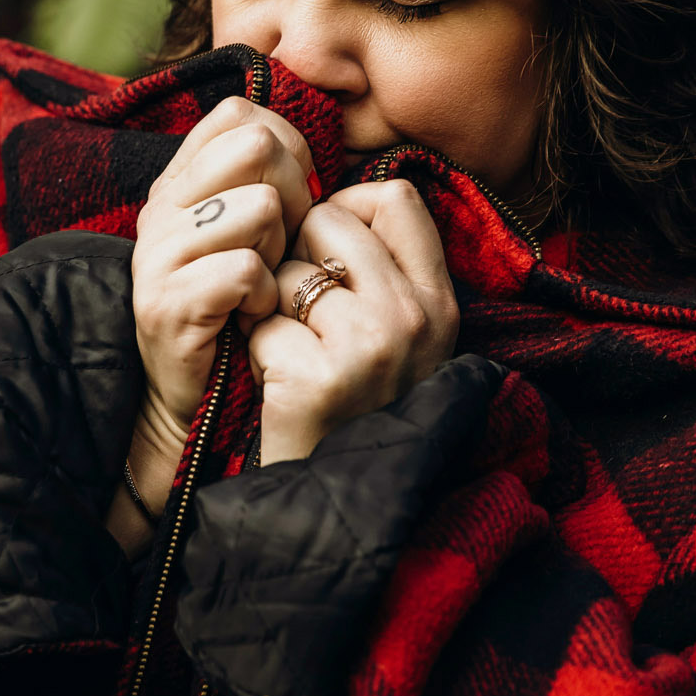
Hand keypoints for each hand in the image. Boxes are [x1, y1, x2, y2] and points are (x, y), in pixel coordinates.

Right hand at [116, 97, 314, 545]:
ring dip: (281, 252)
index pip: (240, 114)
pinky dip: (264, 297)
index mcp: (182, 180)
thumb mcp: (253, 233)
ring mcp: (158, 253)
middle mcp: (162, 206)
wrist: (197, 399)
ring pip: (259, 206)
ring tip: (264, 288)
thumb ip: (270, 181)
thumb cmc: (241, 310)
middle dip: (294, 197)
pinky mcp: (166, 302)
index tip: (293, 202)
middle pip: (257, 146)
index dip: (287, 149)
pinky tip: (254, 318)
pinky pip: (245, 269)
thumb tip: (315, 147)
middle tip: (283, 250)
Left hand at [248, 180, 459, 463]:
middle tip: (301, 316)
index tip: (328, 255)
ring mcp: (373, 347)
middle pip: (331, 219)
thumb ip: (379, 267)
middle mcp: (416, 318)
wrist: (331, 500)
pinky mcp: (322, 378)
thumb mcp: (395, 335)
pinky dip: (256, 351)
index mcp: (439, 301)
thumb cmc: (351, 405)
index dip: (346, 209)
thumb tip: (322, 195)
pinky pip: (263, 322)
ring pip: (288, 271)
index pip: (395, 195)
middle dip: (297, 257)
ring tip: (292, 354)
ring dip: (272, 308)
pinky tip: (278, 384)